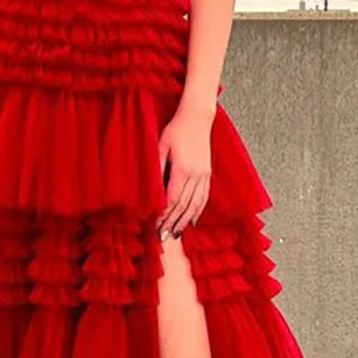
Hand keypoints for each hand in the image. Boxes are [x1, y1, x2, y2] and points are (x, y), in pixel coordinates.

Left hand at [157, 103, 213, 237]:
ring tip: (175, 234)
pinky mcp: (207, 174)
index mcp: (182, 169)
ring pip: (195, 205)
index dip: (163, 215)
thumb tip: (150, 190)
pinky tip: (191, 221)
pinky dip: (197, 212)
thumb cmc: (176, 131)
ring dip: (185, 222)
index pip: (172, 199)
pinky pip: (203, 198)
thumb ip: (156, 168)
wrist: (197, 119)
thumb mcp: (160, 146)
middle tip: (163, 238)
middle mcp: (196, 175)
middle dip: (172, 223)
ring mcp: (204, 175)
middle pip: (183, 206)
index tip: (154, 226)